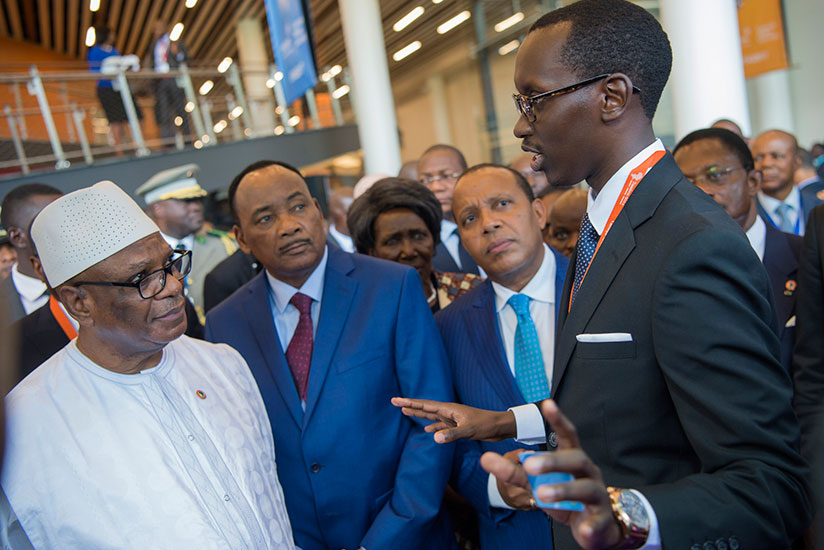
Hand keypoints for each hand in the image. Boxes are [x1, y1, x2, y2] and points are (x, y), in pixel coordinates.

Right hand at [391, 397, 516, 442]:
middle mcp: (449, 412)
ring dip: (419, 414)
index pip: (425, 405)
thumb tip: (432, 437)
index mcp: (449, 409)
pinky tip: (426, 429)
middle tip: (395, 402)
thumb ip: (451, 434)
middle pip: (425, 408)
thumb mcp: (468, 430)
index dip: (410, 403)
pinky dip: (432, 427)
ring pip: (431, 416)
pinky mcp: (458, 426)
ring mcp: (453, 418)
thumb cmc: (486, 425)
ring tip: (405, 411)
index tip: (396, 400)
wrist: (500, 427)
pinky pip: (440, 425)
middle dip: (410, 405)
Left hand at [482, 400, 621, 549]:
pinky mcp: (601, 518)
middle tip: (529, 465)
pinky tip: (581, 529)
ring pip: (586, 488)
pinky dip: (590, 524)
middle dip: (553, 460)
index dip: (558, 420)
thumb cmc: (563, 497)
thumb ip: (512, 471)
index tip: (548, 404)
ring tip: (543, 494)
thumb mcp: (535, 483)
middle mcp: (588, 471)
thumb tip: (484, 458)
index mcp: (572, 458)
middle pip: (576, 458)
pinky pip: (598, 520)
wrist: (592, 527)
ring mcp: (597, 494)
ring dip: (565, 490)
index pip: (568, 434)